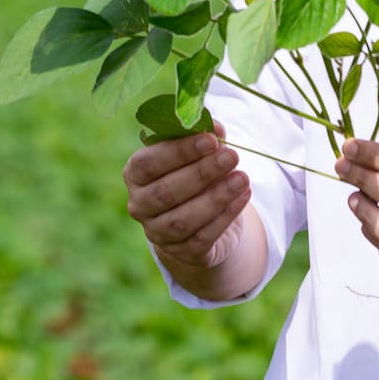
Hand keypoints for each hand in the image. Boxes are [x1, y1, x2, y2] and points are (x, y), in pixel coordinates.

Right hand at [124, 121, 251, 269]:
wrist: (201, 217)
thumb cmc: (194, 172)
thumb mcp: (196, 152)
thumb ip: (204, 137)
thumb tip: (216, 128)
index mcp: (135, 173)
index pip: (149, 163)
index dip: (179, 151)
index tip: (211, 140)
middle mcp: (139, 204)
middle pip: (166, 192)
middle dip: (202, 173)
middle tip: (232, 156)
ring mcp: (157, 232)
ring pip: (184, 219)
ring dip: (216, 197)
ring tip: (243, 178)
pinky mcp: (181, 252)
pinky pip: (203, 238)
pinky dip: (225, 217)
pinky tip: (243, 197)